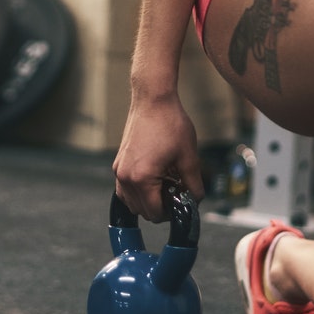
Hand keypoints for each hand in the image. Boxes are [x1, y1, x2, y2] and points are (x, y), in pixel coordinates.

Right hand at [112, 92, 202, 221]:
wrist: (153, 100)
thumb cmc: (170, 124)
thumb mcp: (189, 157)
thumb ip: (193, 184)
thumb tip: (195, 200)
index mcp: (142, 178)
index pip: (154, 213)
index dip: (171, 213)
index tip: (181, 202)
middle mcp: (125, 177)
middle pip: (141, 211)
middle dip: (159, 207)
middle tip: (175, 192)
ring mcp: (119, 170)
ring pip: (130, 202)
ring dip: (147, 200)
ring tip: (164, 184)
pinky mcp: (118, 163)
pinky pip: (124, 189)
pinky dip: (138, 190)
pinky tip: (154, 177)